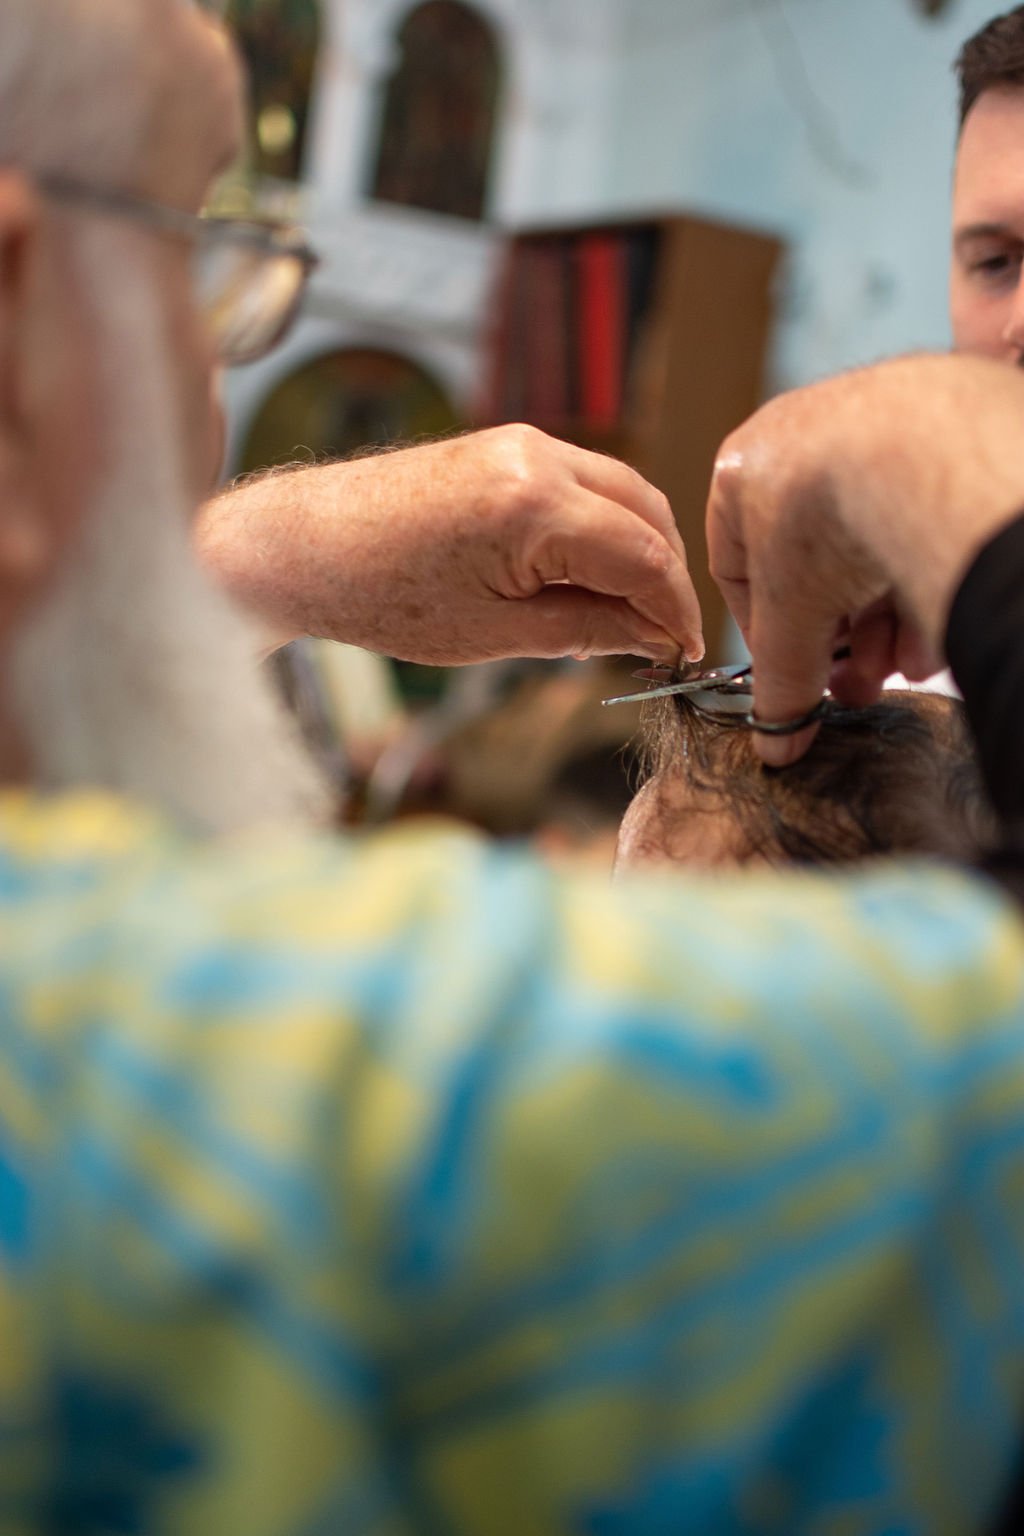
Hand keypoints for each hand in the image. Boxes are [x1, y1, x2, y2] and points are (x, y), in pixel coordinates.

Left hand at [197, 425, 703, 666]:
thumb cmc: (381, 597)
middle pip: (648, 513)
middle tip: (661, 637)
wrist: (303, 547)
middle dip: (666, 577)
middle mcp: (538, 457)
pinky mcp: (507, 443)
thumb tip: (652, 635)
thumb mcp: (495, 634)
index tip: (683, 652)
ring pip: (623, 490)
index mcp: (535, 507)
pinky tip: (590, 572)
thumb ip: (587, 628)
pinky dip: (604, 524)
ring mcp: (523, 441)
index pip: (646, 557)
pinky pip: (585, 480)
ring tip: (626, 612)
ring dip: (640, 547)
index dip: (675, 611)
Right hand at [706, 354, 1023, 763]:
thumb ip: (778, 686)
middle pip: (814, 563)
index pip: (739, 565)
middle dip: (839, 638)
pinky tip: (934, 631)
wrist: (917, 452)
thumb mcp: (786, 623)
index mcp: (743, 469)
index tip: (793, 674)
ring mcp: (875, 429)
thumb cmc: (820, 523)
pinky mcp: (941, 434)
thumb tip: (776, 747)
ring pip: (871, 547)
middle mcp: (805, 439)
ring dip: (883, 623)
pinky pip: (921, 522)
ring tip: (901, 668)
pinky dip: (923, 578)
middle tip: (857, 687)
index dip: (767, 632)